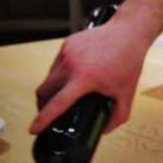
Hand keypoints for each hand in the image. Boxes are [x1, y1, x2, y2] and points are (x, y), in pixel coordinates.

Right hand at [29, 0, 162, 134]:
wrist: (128, 32)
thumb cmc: (129, 61)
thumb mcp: (127, 93)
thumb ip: (118, 116)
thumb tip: (104, 131)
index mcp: (84, 78)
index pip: (57, 103)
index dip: (43, 119)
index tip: (33, 129)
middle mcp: (72, 65)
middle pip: (44, 91)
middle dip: (42, 105)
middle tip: (47, 113)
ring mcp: (67, 52)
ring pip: (48, 77)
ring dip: (50, 89)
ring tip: (60, 95)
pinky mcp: (67, 44)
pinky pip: (56, 64)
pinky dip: (58, 74)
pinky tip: (68, 78)